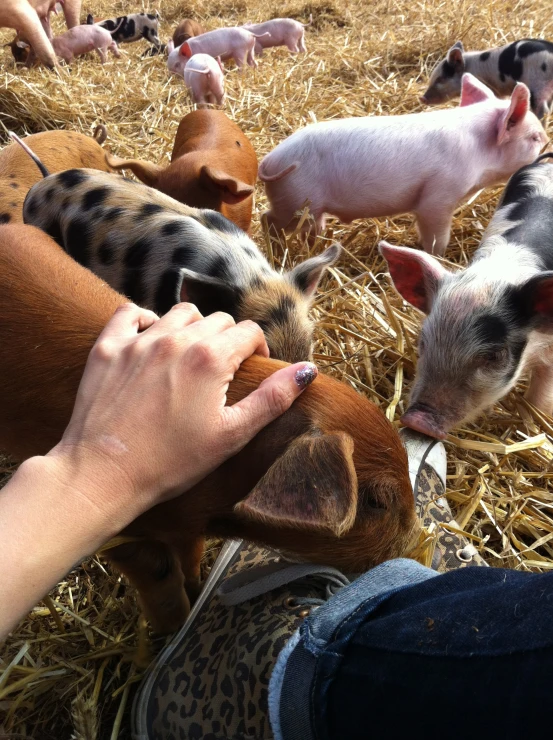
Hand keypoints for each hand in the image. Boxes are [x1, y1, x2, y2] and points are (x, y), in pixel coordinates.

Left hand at [45, 302, 316, 527]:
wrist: (104, 474)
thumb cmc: (172, 462)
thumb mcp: (232, 435)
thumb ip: (273, 399)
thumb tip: (308, 371)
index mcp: (211, 359)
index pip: (248, 331)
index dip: (257, 348)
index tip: (250, 368)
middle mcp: (177, 339)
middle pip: (217, 319)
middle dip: (227, 339)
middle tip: (221, 370)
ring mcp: (139, 340)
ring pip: (179, 313)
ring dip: (192, 328)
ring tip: (189, 357)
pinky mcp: (108, 348)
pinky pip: (130, 313)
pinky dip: (145, 320)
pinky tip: (150, 341)